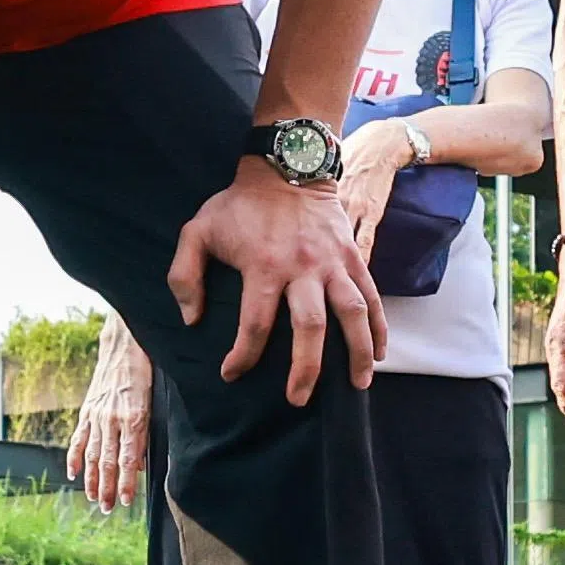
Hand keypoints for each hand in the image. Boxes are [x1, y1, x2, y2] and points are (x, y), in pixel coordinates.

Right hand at [65, 329, 148, 513]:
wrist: (124, 342)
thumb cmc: (145, 371)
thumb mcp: (154, 401)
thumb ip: (145, 434)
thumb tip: (137, 464)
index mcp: (133, 417)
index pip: (128, 459)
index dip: (126, 483)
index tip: (126, 502)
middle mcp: (112, 418)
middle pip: (106, 461)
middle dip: (107, 489)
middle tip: (107, 510)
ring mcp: (97, 414)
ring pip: (91, 454)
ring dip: (91, 480)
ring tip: (93, 499)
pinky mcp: (88, 409)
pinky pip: (78, 437)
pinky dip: (74, 457)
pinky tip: (72, 474)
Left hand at [165, 160, 377, 401]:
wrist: (287, 165)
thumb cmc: (239, 204)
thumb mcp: (198, 230)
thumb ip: (185, 275)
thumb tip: (192, 320)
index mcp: (264, 266)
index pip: (254, 324)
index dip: (242, 355)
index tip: (232, 374)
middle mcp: (303, 268)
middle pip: (309, 327)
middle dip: (306, 368)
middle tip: (297, 399)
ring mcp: (333, 263)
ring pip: (353, 313)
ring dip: (357, 352)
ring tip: (359, 384)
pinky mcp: (353, 255)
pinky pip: (372, 295)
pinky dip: (379, 326)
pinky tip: (379, 353)